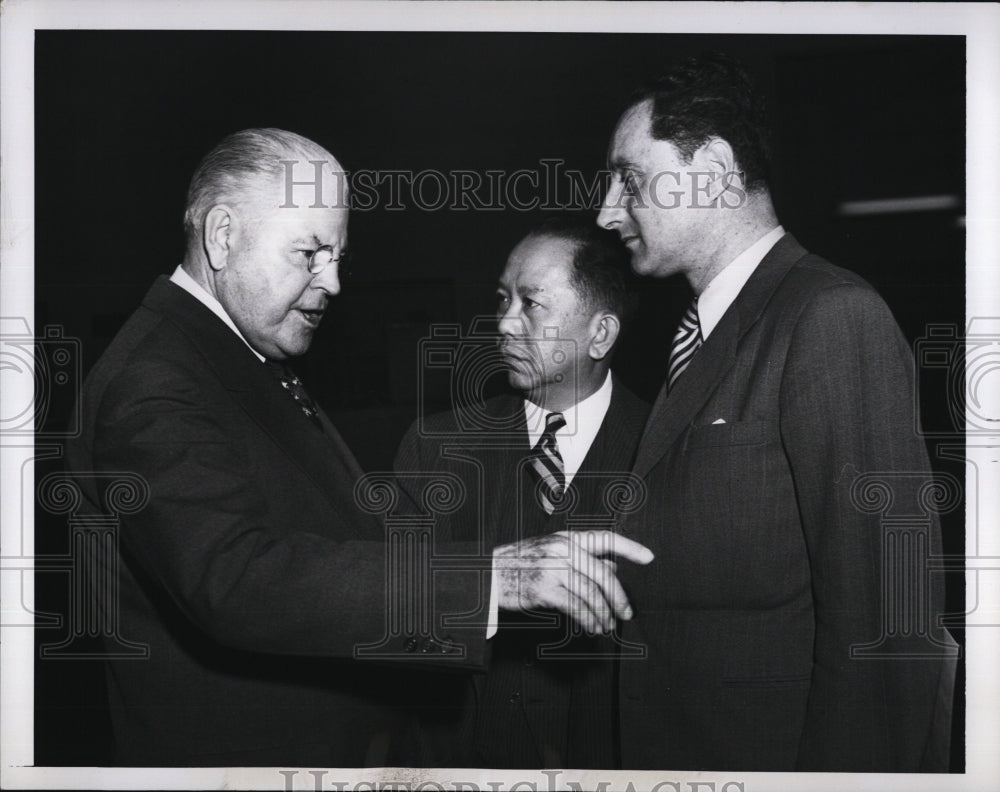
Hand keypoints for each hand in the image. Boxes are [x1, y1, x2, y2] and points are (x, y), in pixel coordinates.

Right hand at [492, 530, 653, 633]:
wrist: (488, 574)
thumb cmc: (520, 564)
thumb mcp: (552, 551)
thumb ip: (582, 556)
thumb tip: (614, 565)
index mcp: (567, 538)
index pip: (606, 538)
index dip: (630, 547)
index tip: (649, 558)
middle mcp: (563, 548)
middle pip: (603, 573)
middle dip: (619, 597)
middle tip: (626, 613)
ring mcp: (554, 567)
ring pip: (592, 593)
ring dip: (604, 614)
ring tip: (607, 626)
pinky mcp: (544, 588)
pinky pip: (576, 607)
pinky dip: (588, 620)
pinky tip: (592, 627)